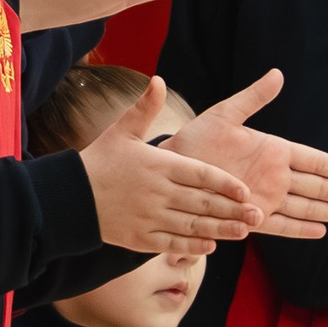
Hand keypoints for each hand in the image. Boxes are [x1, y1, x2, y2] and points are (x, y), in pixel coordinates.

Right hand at [80, 77, 260, 254]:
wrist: (70, 196)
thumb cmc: (100, 161)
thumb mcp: (122, 130)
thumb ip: (145, 107)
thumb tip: (158, 79)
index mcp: (159, 166)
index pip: (201, 175)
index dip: (226, 183)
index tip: (246, 190)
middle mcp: (158, 193)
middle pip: (203, 202)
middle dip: (232, 209)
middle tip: (257, 214)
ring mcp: (150, 217)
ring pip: (192, 226)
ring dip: (220, 229)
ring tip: (243, 231)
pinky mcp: (140, 238)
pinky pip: (172, 244)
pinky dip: (193, 246)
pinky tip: (210, 245)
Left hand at [168, 71, 327, 239]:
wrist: (172, 166)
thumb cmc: (196, 138)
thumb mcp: (225, 114)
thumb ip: (254, 98)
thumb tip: (278, 74)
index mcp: (273, 149)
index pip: (314, 160)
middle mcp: (274, 176)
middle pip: (319, 187)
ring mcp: (265, 197)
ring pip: (307, 207)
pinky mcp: (250, 216)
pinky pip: (281, 225)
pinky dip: (300, 229)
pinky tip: (321, 231)